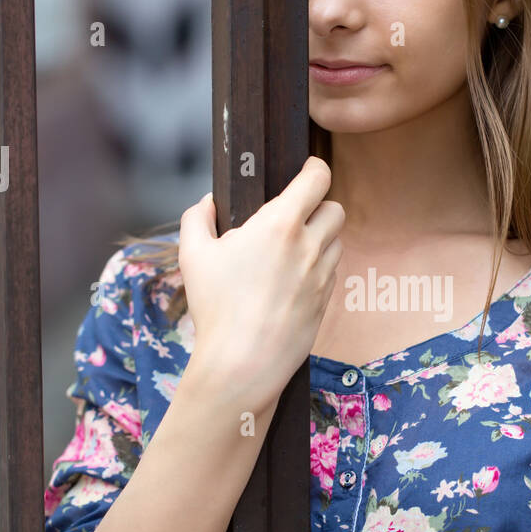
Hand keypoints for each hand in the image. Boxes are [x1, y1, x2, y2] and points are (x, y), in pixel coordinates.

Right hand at [177, 156, 343, 410]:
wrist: (243, 363)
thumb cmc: (216, 307)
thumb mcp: (193, 255)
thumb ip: (197, 219)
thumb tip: (207, 204)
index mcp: (281, 224)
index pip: (318, 178)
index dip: (315, 168)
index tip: (307, 170)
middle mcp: (310, 246)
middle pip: (336, 208)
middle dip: (320, 206)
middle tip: (297, 216)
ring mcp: (322, 275)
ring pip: (337, 242)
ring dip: (321, 239)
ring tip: (292, 251)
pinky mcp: (326, 301)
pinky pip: (331, 273)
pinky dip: (318, 269)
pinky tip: (293, 281)